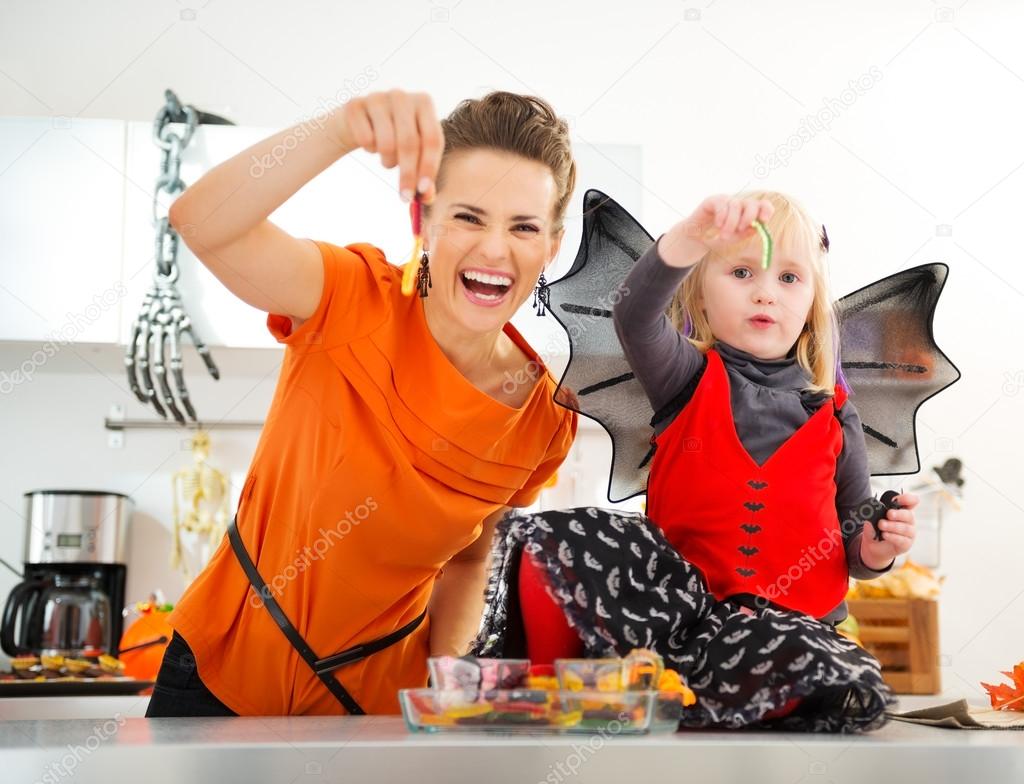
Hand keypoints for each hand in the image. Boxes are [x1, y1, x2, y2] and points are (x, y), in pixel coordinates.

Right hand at [332, 89, 443, 202]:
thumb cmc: (393, 140)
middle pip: (410, 142)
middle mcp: (402, 96)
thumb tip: (426, 197)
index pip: (432, 139)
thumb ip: (423, 177)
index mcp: (424, 103)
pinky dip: (369, 149)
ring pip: (387, 143)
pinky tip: (370, 143)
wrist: (356, 124)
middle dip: (408, 174)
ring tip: (387, 159)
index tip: (422, 192)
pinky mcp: (355, 104)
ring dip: (388, 161)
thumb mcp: (413, 155)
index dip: (429, 167)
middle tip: (405, 197)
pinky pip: (365, 139)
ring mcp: (377, 97)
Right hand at [659, 195, 774, 267]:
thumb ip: (745, 233)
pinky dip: (722, 216)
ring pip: (735, 205)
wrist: (695, 238)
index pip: (763, 205)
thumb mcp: (733, 238)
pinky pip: (722, 204)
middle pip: (751, 203)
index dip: (766, 210)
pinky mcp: (713, 200)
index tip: (764, 220)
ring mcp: (726, 201)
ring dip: (731, 223)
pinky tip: (718, 225)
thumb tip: (756, 227)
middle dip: (748, 217)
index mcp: (747, 213)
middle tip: (740, 229)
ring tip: (724, 235)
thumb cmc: (716, 238)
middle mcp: (739, 204)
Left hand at [860, 492, 918, 568]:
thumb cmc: (876, 531)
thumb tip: (869, 520)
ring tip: (882, 525)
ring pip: (905, 528)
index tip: (897, 499)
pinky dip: (893, 537)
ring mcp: (909, 533)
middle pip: (908, 515)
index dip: (907, 499)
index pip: (911, 502)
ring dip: (893, 526)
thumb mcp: (871, 522)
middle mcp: (908, 521)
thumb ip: (871, 519)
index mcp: (902, 511)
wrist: (874, 548)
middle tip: (889, 514)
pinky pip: (902, 540)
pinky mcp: (906, 544)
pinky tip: (885, 535)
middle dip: (898, 514)